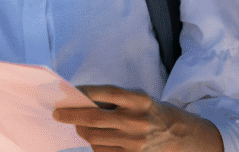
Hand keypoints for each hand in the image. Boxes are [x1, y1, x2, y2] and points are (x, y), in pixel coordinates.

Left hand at [52, 85, 223, 151]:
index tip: (68, 92)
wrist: (181, 136)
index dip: (83, 92)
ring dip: (80, 129)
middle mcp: (136, 120)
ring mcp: (134, 141)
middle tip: (57, 113)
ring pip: (93, 136)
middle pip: (93, 118)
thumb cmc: (152, 112)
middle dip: (70, 115)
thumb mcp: (138, 99)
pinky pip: (102, 151)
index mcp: (139, 99)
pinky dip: (93, 143)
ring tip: (77, 125)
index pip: (105, 92)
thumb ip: (113, 99)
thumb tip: (79, 100)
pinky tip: (92, 137)